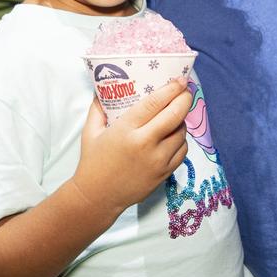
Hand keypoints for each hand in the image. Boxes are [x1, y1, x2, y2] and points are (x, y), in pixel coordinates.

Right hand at [72, 78, 190, 215]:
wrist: (98, 197)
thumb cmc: (93, 161)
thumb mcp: (91, 131)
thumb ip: (98, 108)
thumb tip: (102, 89)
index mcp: (126, 129)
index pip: (155, 103)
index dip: (171, 89)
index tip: (179, 80)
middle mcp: (145, 143)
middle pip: (175, 115)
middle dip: (184, 99)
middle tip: (185, 91)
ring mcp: (158, 160)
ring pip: (181, 133)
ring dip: (181, 121)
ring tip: (176, 114)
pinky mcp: (164, 173)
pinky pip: (182, 151)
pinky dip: (181, 140)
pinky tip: (173, 135)